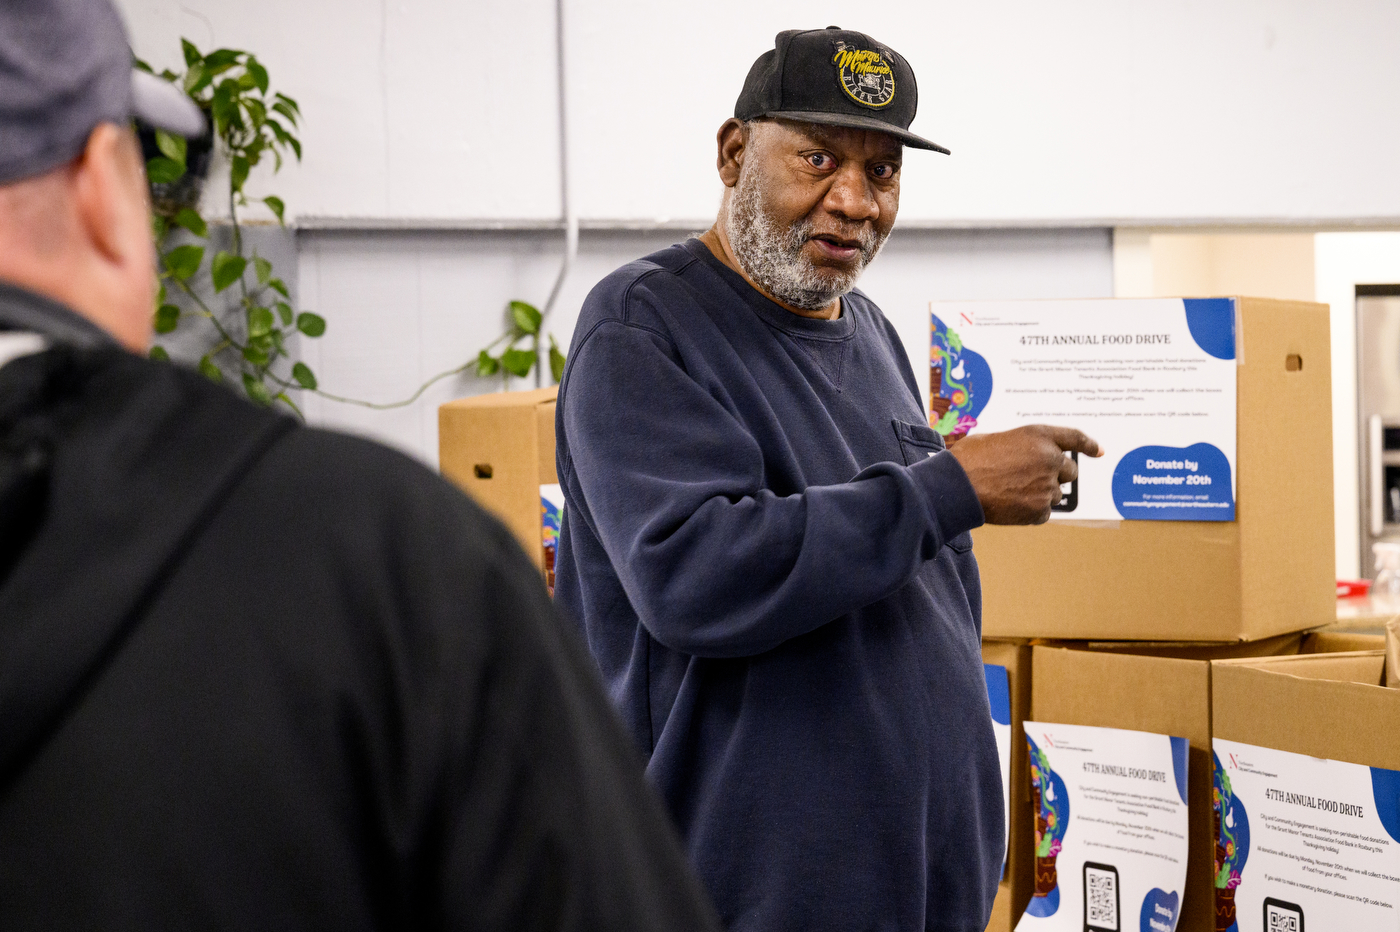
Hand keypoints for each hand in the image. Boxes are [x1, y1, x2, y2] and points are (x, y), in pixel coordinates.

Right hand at [949, 425, 1102, 524]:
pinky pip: (1044, 513)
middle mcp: (1050, 458)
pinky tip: (1010, 505)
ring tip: (1011, 492)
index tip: (1099, 451)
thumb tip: (1025, 458)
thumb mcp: (997, 439)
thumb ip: (1021, 446)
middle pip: (1069, 472)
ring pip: (1055, 494)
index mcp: (1039, 435)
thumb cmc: (969, 460)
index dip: (1089, 445)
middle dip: (1055, 476)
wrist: (958, 486)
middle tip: (1030, 479)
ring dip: (1039, 494)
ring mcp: (1047, 486)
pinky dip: (1030, 511)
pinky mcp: (1041, 510)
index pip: (1074, 437)